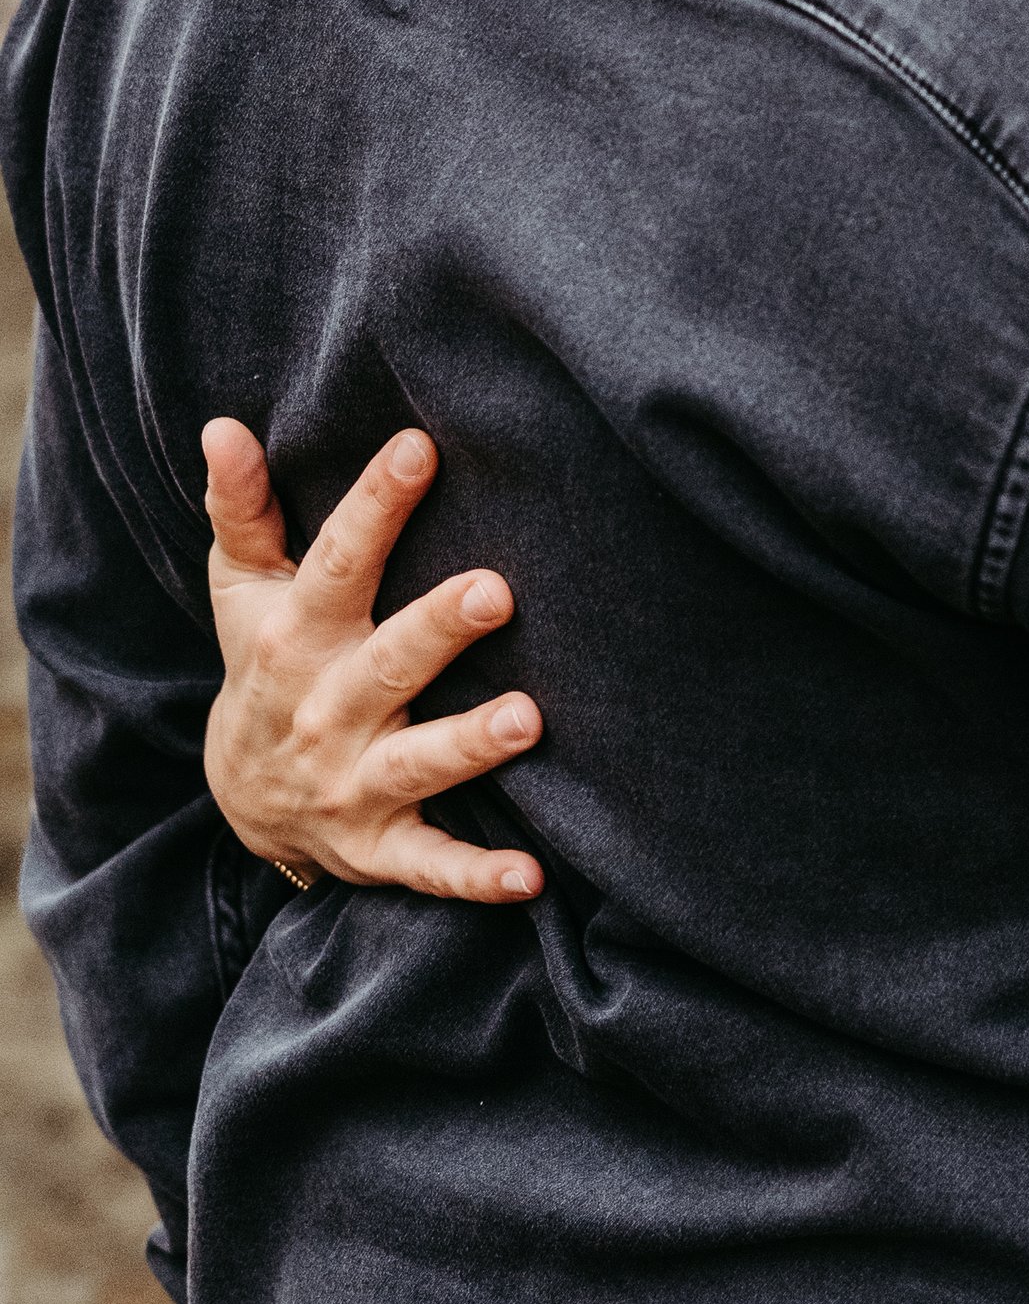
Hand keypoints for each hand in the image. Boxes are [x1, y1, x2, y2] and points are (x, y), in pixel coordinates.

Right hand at [202, 420, 544, 901]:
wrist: (240, 797)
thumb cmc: (264, 658)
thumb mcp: (242, 587)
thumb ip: (243, 507)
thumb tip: (223, 425)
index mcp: (296, 636)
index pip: (339, 562)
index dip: (377, 503)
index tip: (421, 447)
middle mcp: (324, 710)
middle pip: (387, 664)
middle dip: (439, 629)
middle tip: (497, 590)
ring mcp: (351, 783)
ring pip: (415, 763)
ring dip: (469, 743)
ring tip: (528, 719)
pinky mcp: (377, 847)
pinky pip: (427, 865)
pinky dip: (474, 877)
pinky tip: (529, 877)